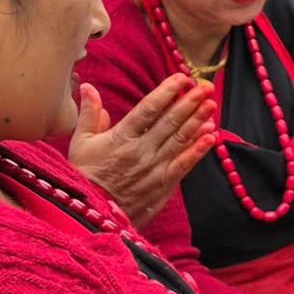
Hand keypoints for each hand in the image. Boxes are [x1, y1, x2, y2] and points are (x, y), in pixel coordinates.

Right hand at [69, 76, 216, 226]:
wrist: (91, 215)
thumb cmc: (84, 175)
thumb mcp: (80, 142)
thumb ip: (89, 114)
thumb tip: (88, 87)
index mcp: (120, 137)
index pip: (148, 109)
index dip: (166, 92)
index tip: (181, 78)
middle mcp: (140, 151)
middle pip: (169, 122)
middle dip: (189, 102)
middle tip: (206, 87)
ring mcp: (154, 168)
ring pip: (180, 140)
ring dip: (198, 121)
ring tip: (212, 104)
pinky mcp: (163, 185)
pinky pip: (183, 165)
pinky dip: (198, 150)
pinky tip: (211, 136)